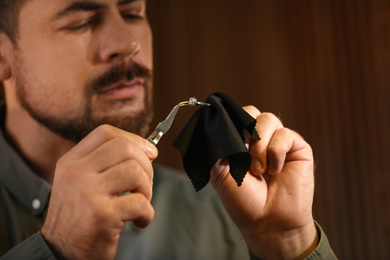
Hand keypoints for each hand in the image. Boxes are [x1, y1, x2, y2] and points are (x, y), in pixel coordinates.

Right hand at [41, 125, 157, 259]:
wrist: (61, 253)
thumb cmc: (79, 218)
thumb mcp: (80, 183)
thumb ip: (105, 164)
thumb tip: (146, 150)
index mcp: (71, 162)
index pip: (105, 133)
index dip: (133, 139)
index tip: (148, 153)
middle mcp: (76, 173)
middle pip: (124, 148)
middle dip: (145, 165)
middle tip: (144, 185)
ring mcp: (88, 193)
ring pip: (135, 172)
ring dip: (147, 190)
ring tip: (140, 204)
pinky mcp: (102, 215)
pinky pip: (140, 202)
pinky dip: (147, 214)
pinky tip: (139, 221)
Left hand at [210, 107, 316, 259]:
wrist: (267, 222)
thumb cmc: (243, 201)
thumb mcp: (219, 173)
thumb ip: (216, 147)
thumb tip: (217, 124)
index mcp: (240, 143)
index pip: (235, 117)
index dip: (232, 123)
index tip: (229, 140)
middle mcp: (259, 140)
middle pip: (252, 112)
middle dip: (245, 128)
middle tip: (244, 151)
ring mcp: (278, 143)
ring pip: (269, 119)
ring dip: (260, 145)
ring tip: (258, 170)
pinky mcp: (297, 148)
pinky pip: (285, 135)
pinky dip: (276, 152)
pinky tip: (275, 171)